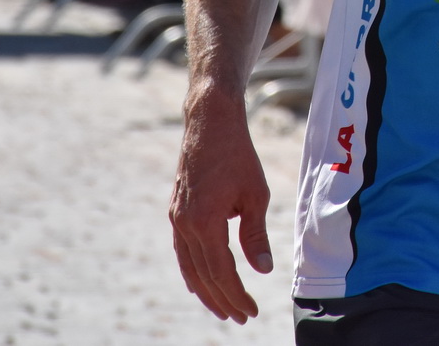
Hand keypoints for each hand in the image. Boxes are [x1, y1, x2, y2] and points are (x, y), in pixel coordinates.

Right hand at [170, 81, 272, 322]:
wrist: (210, 122)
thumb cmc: (238, 154)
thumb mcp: (256, 194)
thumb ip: (255, 235)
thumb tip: (262, 270)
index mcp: (205, 222)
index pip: (221, 272)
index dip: (236, 295)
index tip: (250, 311)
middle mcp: (185, 224)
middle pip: (202, 275)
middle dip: (222, 299)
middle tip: (240, 317)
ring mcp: (177, 217)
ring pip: (188, 266)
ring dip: (205, 290)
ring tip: (222, 307)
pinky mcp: (176, 210)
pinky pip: (182, 250)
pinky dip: (192, 270)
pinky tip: (200, 280)